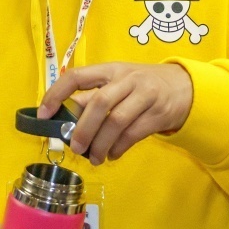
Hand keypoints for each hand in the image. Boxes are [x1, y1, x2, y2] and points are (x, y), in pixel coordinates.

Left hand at [41, 61, 194, 163]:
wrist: (185, 87)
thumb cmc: (142, 86)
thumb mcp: (119, 83)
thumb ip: (95, 98)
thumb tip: (64, 121)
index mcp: (110, 69)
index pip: (77, 76)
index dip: (57, 94)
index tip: (44, 115)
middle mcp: (127, 79)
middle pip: (99, 103)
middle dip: (83, 129)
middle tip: (75, 148)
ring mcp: (145, 95)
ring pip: (117, 121)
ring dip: (101, 144)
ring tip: (94, 158)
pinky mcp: (159, 113)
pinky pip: (133, 134)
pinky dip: (119, 148)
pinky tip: (112, 155)